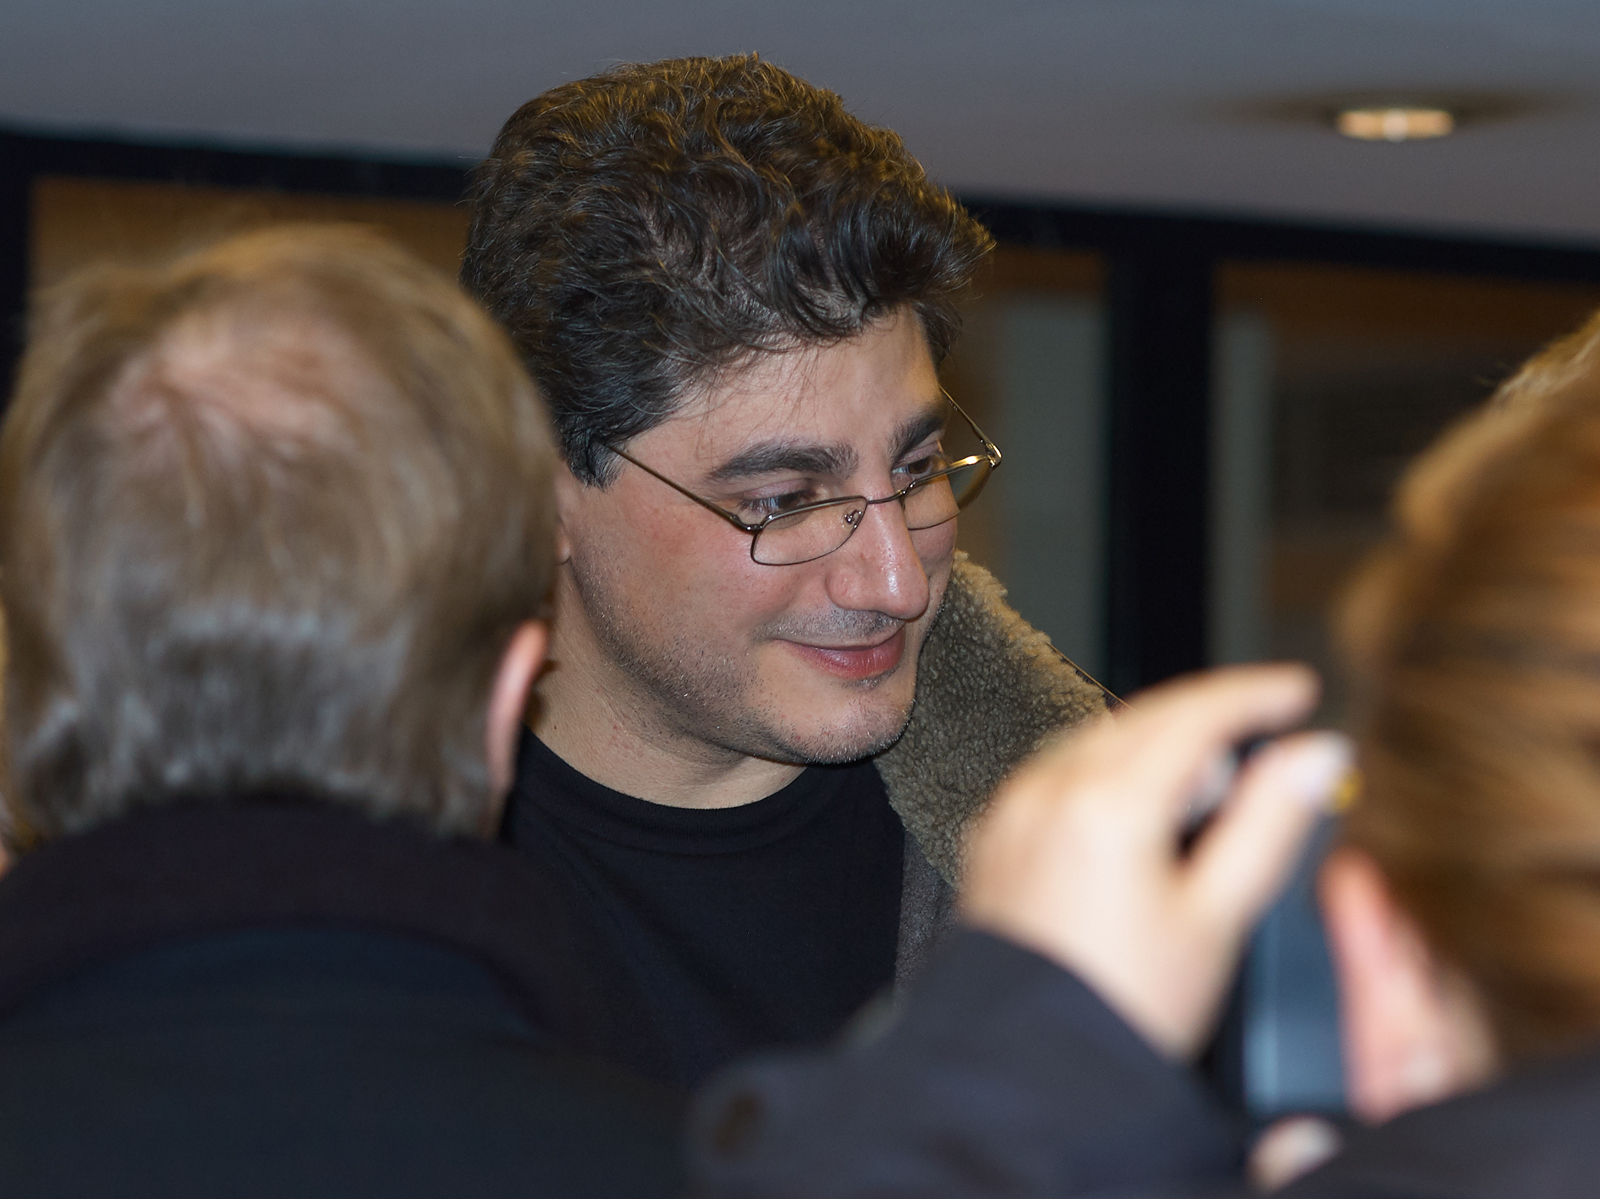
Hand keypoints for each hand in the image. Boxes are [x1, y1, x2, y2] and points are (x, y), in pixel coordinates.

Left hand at [961, 664, 1351, 1058]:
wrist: (1031, 1069)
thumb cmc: (1122, 1007)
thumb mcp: (1217, 917)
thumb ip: (1270, 824)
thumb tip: (1317, 756)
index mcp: (1107, 805)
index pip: (1194, 716)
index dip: (1253, 695)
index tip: (1296, 690)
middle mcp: (1048, 793)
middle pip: (1143, 718)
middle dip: (1209, 714)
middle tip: (1267, 728)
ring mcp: (1013, 813)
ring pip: (1096, 740)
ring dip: (1157, 742)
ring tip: (1210, 786)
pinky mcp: (994, 837)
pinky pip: (1056, 773)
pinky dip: (1106, 770)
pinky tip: (1139, 809)